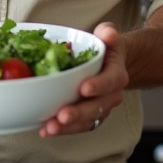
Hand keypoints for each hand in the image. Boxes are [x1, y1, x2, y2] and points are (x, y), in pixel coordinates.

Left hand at [39, 22, 127, 137]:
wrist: (111, 65)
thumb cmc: (107, 49)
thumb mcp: (108, 35)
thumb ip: (108, 32)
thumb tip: (108, 33)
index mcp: (117, 74)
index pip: (110, 81)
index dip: (98, 85)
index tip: (84, 88)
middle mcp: (111, 95)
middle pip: (97, 107)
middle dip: (79, 113)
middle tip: (62, 116)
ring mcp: (100, 108)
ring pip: (87, 120)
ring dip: (68, 126)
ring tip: (50, 127)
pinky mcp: (89, 117)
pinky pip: (78, 126)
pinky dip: (63, 130)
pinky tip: (46, 130)